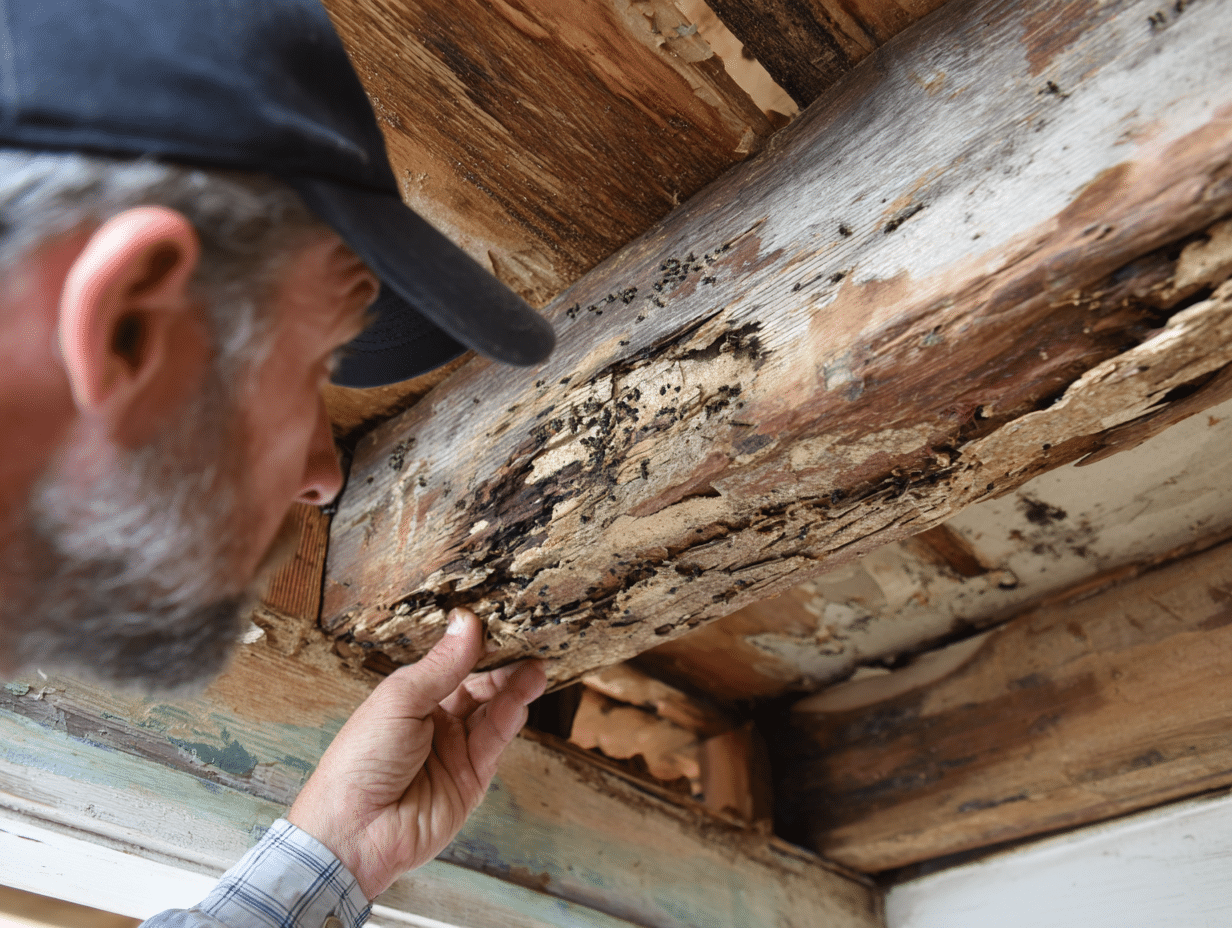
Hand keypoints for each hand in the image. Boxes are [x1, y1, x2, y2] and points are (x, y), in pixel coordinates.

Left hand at [287, 608, 546, 899]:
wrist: (354, 833)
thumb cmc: (360, 762)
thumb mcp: (399, 701)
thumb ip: (441, 665)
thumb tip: (467, 622)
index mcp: (409, 699)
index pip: (451, 664)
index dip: (475, 645)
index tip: (499, 620)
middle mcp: (434, 722)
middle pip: (478, 686)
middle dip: (502, 664)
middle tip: (527, 640)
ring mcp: (455, 751)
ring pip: (493, 711)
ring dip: (514, 688)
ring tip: (535, 665)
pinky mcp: (472, 779)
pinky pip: (496, 741)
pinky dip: (511, 717)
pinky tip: (522, 695)